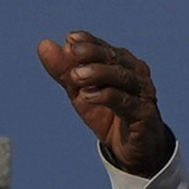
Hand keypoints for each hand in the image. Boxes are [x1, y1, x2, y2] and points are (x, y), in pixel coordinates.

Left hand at [36, 31, 173, 176]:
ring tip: (75, 75)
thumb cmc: (108, 115)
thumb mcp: (81, 93)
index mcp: (122, 63)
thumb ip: (64, 71)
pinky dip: (106, 96)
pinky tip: (87, 96)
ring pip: (121, 77)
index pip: (104, 48)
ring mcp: (143, 93)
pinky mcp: (144, 114)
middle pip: (114, 58)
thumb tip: (43, 45)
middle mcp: (136, 73)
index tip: (70, 38)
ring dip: (98, 73)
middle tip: (71, 52)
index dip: (88, 41)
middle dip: (92, 53)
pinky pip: (126, 102)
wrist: (132, 150)